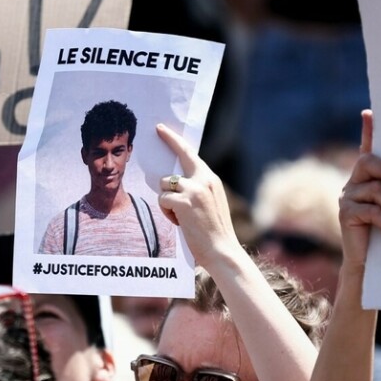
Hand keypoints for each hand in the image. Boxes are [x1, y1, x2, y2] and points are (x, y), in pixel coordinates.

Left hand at [156, 124, 241, 267]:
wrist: (222, 251)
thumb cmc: (214, 233)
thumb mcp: (210, 203)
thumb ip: (197, 189)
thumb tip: (173, 181)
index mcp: (212, 180)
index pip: (191, 155)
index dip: (176, 141)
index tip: (163, 130)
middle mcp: (204, 180)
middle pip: (179, 157)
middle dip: (169, 141)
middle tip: (158, 130)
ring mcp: (194, 190)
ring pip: (165, 184)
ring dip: (167, 200)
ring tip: (180, 216)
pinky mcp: (184, 202)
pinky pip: (162, 200)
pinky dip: (166, 212)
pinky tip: (179, 222)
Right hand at [339, 111, 380, 268]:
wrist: (369, 264)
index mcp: (369, 178)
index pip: (367, 148)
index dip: (367, 130)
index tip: (369, 112)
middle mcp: (354, 182)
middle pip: (367, 161)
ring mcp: (347, 197)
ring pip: (374, 190)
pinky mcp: (345, 213)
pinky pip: (370, 210)